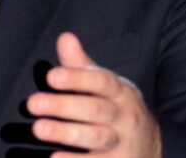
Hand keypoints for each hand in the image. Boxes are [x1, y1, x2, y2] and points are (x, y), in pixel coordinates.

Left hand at [27, 32, 160, 156]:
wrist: (152, 147)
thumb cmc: (116, 108)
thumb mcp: (104, 85)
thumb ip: (81, 65)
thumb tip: (65, 37)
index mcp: (120, 92)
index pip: (101, 81)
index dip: (77, 78)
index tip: (51, 77)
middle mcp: (124, 116)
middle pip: (96, 109)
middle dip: (64, 106)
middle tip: (32, 103)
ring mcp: (123, 142)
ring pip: (96, 137)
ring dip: (66, 133)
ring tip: (38, 129)